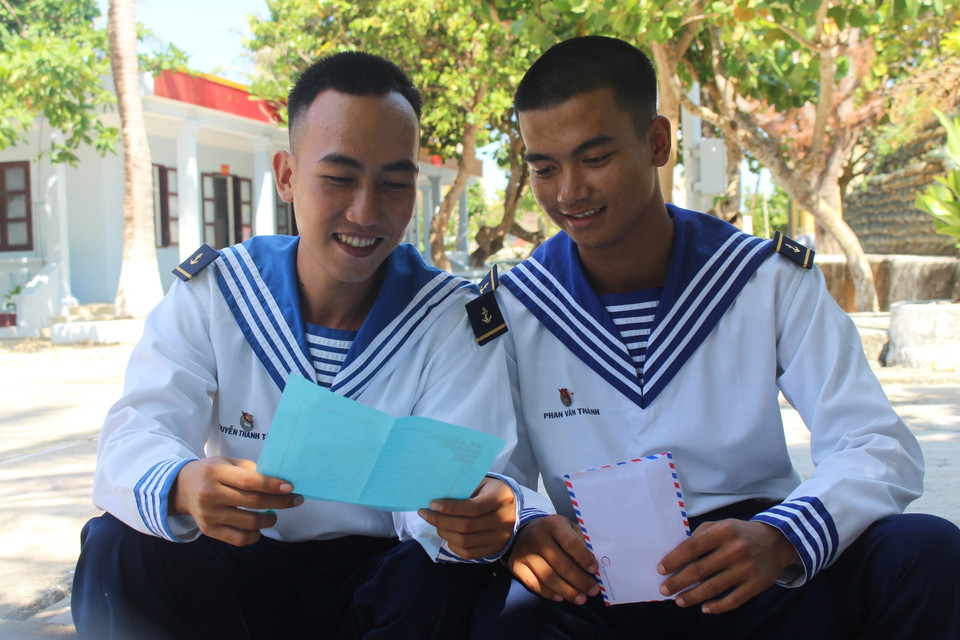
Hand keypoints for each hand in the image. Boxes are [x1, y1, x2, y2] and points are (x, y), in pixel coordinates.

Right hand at [171, 456, 303, 545]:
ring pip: (249, 522)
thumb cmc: (211, 472)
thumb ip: (250, 470)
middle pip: (253, 502)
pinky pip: (238, 539)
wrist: (180, 488)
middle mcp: (210, 494)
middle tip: (295, 500)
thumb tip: (279, 481)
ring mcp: (209, 514)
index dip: (272, 485)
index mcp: (216, 472)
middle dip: (280, 502)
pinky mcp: (209, 530)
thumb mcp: (227, 462)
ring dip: (269, 519)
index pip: (250, 481)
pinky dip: (254, 535)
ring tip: (274, 514)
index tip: (290, 487)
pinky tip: (258, 527)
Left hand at [417, 477, 516, 559]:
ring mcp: (500, 537)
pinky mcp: (494, 549)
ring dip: (444, 533)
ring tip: (434, 523)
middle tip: (425, 513)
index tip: (432, 504)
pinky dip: (453, 545)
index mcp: (501, 498)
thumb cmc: (490, 490)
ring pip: (465, 541)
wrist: (511, 506)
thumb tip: (437, 496)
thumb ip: (464, 488)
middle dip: (441, 520)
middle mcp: (504, 520)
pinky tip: (446, 534)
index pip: (473, 508)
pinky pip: (469, 553)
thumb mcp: (481, 482)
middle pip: (466, 526)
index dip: (450, 508)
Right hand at [506, 515, 599, 604]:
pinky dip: (548, 593)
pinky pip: (533, 584)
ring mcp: (524, 552)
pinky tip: (561, 597)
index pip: (570, 543)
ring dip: (567, 591)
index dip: (584, 558)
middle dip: (580, 580)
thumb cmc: (553, 532)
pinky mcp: (516, 565)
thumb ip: (580, 541)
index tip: (595, 570)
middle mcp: (536, 536)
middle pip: (561, 563)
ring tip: (581, 599)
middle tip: (593, 591)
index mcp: (553, 524)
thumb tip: (592, 564)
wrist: (524, 531)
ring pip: (548, 577)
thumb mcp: (568, 527)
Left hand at [658, 519, 799, 613]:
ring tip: (679, 601)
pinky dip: (717, 607)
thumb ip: (698, 537)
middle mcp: (736, 549)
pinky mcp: (757, 584)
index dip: (673, 560)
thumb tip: (675, 556)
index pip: (691, 547)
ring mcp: (747, 568)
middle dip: (678, 582)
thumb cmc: (738, 533)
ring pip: (713, 588)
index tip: (660, 570)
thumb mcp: (719, 525)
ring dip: (692, 597)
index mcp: (723, 531)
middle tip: (664, 590)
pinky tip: (704, 608)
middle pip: (699, 570)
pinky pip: (733, 600)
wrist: (775, 541)